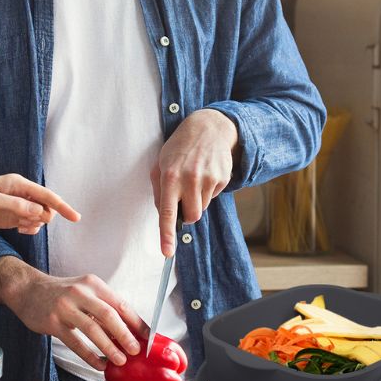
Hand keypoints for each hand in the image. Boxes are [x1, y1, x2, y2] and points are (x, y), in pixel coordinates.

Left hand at [0, 173, 79, 233]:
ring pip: (40, 218)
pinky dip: (29, 229)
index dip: (62, 206)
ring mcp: (19, 206)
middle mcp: (22, 194)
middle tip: (24, 222)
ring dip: (34, 224)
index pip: (46, 195)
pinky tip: (19, 229)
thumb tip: (38, 211)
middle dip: (42, 218)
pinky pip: (31, 224)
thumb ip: (15, 206)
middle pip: (46, 208)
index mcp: (18, 184)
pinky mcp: (14, 216)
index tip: (75, 218)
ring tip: (18, 225)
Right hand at [0, 257, 144, 371]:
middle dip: (125, 335)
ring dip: (108, 347)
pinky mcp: (52, 321)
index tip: (148, 338)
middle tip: (136, 351)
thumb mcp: (84, 291)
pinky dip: (89, 355)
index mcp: (93, 284)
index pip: (120, 304)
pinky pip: (74, 342)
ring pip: (92, 329)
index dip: (136, 322)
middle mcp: (80, 292)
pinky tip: (98, 365)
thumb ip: (103, 307)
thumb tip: (129, 331)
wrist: (27, 289)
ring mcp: (65, 306)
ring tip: (120, 361)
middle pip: (108, 315)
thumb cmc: (61, 294)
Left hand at [151, 109, 237, 256]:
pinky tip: (205, 173)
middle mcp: (190, 179)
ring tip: (194, 179)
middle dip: (187, 214)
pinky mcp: (222, 178)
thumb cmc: (179, 149)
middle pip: (192, 217)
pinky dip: (208, 190)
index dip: (166, 234)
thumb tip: (164, 216)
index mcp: (170, 177)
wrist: (208, 128)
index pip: (167, 212)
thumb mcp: (160, 164)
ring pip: (202, 208)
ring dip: (197, 200)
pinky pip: (213, 196)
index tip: (167, 252)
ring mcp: (208, 179)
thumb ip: (159, 191)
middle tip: (183, 198)